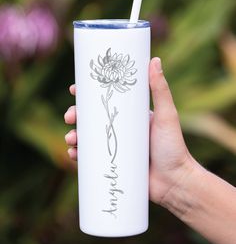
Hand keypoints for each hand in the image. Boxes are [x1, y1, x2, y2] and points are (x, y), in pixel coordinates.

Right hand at [64, 57, 194, 204]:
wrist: (174, 183)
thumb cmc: (173, 147)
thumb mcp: (167, 115)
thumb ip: (160, 89)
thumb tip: (154, 60)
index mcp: (131, 116)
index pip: (106, 100)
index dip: (88, 95)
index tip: (74, 89)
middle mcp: (122, 130)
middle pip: (92, 119)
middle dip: (76, 116)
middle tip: (69, 117)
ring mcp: (116, 147)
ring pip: (88, 138)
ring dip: (75, 136)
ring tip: (71, 139)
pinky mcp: (113, 164)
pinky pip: (91, 158)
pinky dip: (79, 155)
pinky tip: (73, 155)